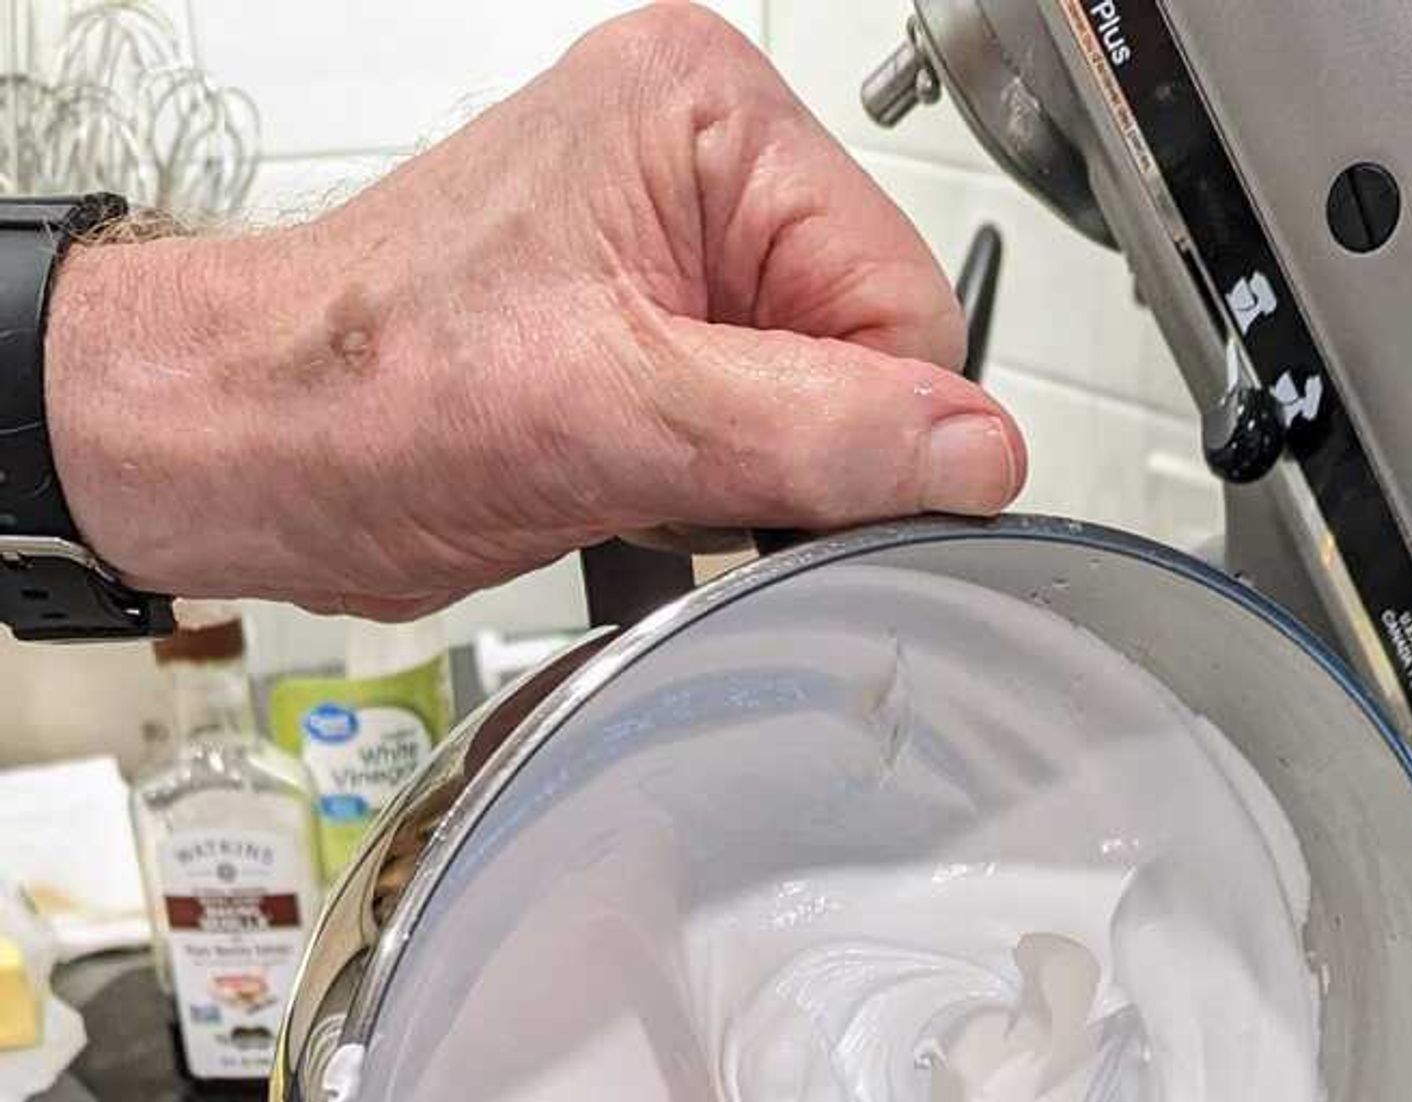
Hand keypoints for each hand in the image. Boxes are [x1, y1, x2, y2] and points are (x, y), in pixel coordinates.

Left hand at [45, 3, 1026, 615]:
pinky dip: (715, 491)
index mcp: (708, 114)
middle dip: (793, 450)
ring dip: (747, 479)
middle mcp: (702, 161)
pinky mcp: (655, 332)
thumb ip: (816, 432)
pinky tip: (630, 484)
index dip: (865, 426)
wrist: (251, 448)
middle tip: (670, 468)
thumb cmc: (368, 387)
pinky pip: (761, 434)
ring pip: (824, 409)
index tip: (774, 481)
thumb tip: (975, 452)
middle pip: (873, 354)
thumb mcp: (615, 415)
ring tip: (627, 468)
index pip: (904, 301)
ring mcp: (678, 247)